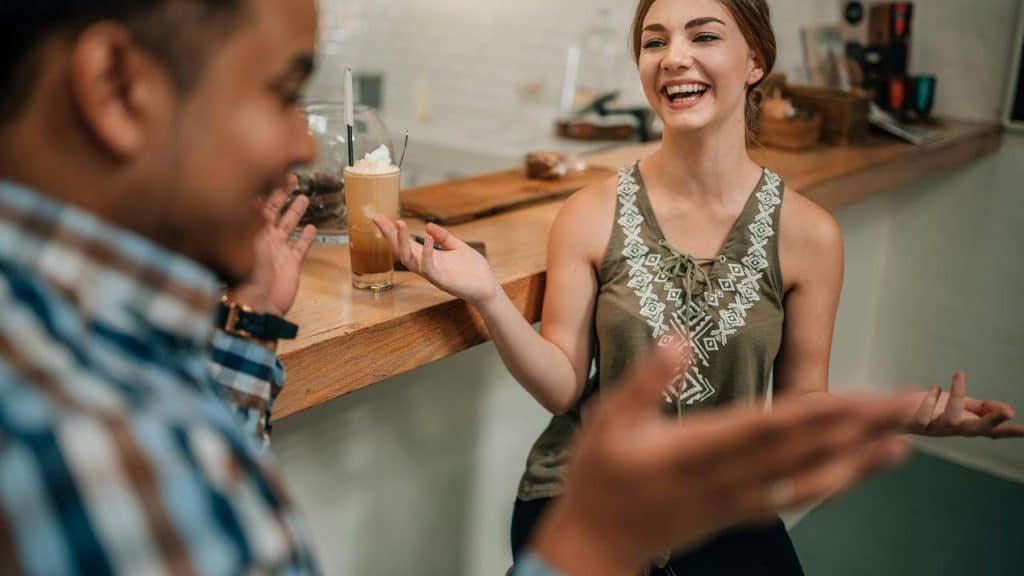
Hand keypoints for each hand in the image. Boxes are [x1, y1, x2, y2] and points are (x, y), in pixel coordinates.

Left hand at [228, 176, 316, 315]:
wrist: (259, 303)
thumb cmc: (248, 274)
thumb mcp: (249, 241)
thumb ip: (256, 220)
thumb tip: (261, 198)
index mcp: (251, 230)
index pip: (259, 203)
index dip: (267, 187)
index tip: (275, 169)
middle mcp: (264, 237)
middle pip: (274, 209)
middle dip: (282, 192)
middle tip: (292, 176)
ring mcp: (278, 250)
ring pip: (289, 226)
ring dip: (296, 212)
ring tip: (304, 198)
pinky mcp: (291, 264)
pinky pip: (300, 247)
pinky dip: (307, 238)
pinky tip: (314, 228)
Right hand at [373, 216, 500, 306]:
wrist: (487, 287)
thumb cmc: (473, 270)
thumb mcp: (457, 247)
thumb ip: (443, 237)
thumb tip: (427, 225)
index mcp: (428, 257)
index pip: (405, 243)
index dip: (393, 231)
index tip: (380, 217)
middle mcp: (425, 265)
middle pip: (400, 250)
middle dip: (388, 235)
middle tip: (377, 219)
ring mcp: (432, 273)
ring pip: (408, 259)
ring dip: (402, 242)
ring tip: (399, 224)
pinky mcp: (441, 280)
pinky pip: (428, 267)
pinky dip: (426, 252)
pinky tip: (426, 237)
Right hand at [531, 343, 912, 575]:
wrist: (598, 543)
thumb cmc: (600, 476)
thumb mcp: (608, 419)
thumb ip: (646, 380)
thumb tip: (680, 339)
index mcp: (696, 451)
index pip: (770, 429)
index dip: (820, 415)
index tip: (864, 397)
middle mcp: (728, 479)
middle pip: (805, 452)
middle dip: (860, 429)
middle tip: (910, 405)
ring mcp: (740, 501)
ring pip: (810, 480)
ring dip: (860, 460)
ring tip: (904, 441)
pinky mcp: (743, 512)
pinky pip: (798, 497)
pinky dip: (835, 482)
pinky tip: (860, 470)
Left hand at [908, 372, 1023, 438]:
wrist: (894, 413)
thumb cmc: (933, 407)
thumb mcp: (961, 406)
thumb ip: (983, 408)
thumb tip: (1008, 411)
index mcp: (965, 425)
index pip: (992, 431)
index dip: (1009, 432)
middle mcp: (951, 430)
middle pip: (975, 430)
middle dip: (991, 422)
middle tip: (1008, 412)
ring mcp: (933, 429)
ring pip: (951, 420)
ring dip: (957, 396)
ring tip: (959, 375)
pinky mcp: (914, 424)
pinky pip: (923, 417)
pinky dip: (929, 401)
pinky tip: (934, 388)